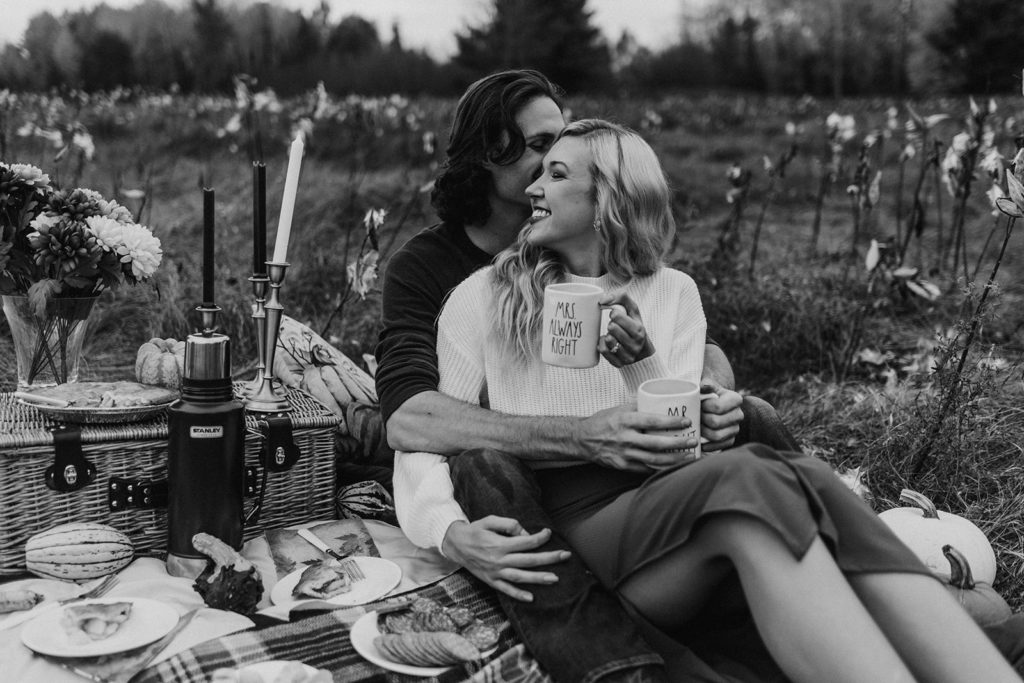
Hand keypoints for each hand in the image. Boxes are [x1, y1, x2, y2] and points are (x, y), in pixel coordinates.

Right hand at [441, 517, 570, 601]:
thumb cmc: (475, 530)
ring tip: (554, 578)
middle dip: (548, 558)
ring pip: (520, 577)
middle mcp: (499, 560)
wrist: (455, 545)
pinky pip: (506, 590)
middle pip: (528, 560)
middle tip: (565, 556)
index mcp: (499, 544)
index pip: (526, 542)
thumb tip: (526, 534)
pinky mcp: (491, 581)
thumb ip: (509, 524)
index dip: (540, 537)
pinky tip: (531, 598)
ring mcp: (495, 572)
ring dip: (538, 578)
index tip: (549, 533)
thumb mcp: (490, 520)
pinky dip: (518, 595)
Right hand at [575, 403, 699, 470]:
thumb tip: (663, 399)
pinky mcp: (623, 466)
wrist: (582, 440)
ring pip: (654, 460)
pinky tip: (675, 466)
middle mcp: (625, 438)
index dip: (671, 421)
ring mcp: (624, 455)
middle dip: (678, 443)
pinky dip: (662, 468)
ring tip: (690, 456)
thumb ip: (639, 407)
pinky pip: (646, 469)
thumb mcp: (619, 409)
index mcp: (625, 420)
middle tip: (694, 440)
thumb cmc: (604, 421)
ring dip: (675, 459)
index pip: (652, 421)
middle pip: (656, 444)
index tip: (687, 421)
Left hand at [598, 293, 653, 366]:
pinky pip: (603, 351)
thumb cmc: (634, 325)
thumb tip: (602, 300)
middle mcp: (635, 344)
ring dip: (606, 335)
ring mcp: (627, 356)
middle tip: (615, 326)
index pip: (617, 316)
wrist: (642, 352)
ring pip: (608, 340)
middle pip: (611, 327)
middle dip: (611, 324)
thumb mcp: (633, 310)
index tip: (617, 316)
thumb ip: (621, 297)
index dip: (614, 313)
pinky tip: (606, 342)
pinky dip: (601, 344)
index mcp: (639, 330)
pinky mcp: (619, 363)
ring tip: (612, 335)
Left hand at [699, 379, 742, 451]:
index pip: (717, 406)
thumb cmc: (708, 394)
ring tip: (695, 426)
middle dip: (701, 420)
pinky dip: (708, 445)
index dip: (704, 407)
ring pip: (716, 436)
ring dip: (702, 432)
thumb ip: (706, 384)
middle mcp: (739, 414)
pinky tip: (699, 441)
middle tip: (693, 417)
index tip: (698, 404)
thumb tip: (703, 386)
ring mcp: (736, 429)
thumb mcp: (708, 386)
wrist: (714, 405)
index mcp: (735, 399)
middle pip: (715, 422)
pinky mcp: (731, 440)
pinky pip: (720, 446)